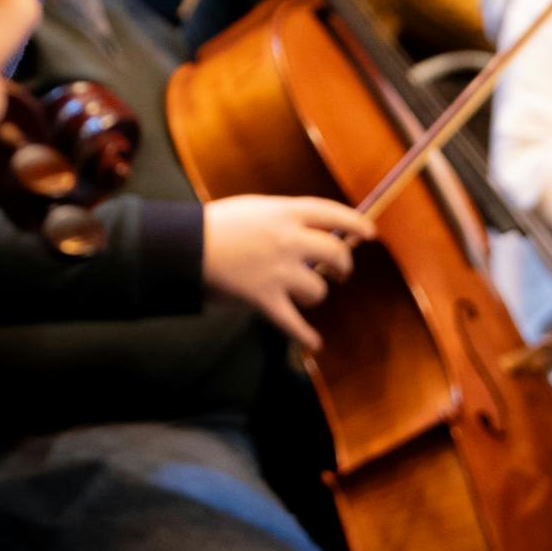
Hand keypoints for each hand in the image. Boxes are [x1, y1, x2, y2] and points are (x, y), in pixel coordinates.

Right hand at [199, 193, 375, 351]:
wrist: (183, 247)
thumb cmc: (213, 225)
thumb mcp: (253, 208)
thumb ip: (282, 219)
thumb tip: (310, 233)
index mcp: (284, 212)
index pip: (332, 214)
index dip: (355, 223)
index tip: (368, 234)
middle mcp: (288, 240)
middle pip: (336, 254)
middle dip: (343, 266)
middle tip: (340, 272)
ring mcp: (279, 271)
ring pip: (317, 290)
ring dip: (314, 295)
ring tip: (304, 295)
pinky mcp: (265, 299)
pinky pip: (295, 324)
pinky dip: (306, 336)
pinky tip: (315, 342)